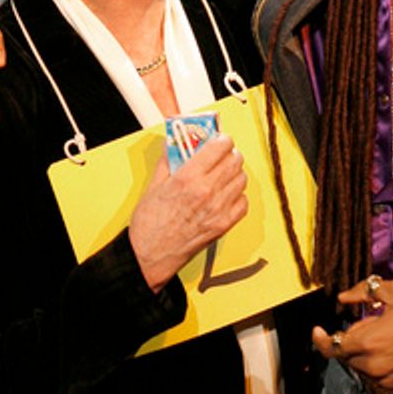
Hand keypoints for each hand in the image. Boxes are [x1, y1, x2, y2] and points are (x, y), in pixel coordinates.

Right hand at [129, 135, 247, 291]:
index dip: (222, 139)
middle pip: (235, 160)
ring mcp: (218, 209)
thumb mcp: (154, 185)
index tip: (220, 140)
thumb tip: (176, 144)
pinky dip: (238, 196)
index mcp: (188, 177)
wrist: (152, 254)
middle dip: (230, 153)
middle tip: (223, 155)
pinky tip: (226, 196)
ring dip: (235, 173)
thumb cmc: (150, 223)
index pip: (219, 147)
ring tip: (224, 176)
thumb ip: (168, 161)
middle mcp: (207, 191)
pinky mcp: (223, 225)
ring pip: (241, 180)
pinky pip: (243, 203)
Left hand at [312, 277, 392, 392]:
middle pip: (347, 354)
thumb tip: (343, 297)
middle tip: (374, 322)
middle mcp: (371, 365)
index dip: (320, 339)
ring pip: (362, 365)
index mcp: (366, 343)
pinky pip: (378, 374)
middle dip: (353, 338)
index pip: (331, 347)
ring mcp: (385, 378)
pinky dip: (379, 361)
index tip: (317, 330)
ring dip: (365, 351)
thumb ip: (363, 292)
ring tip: (389, 334)